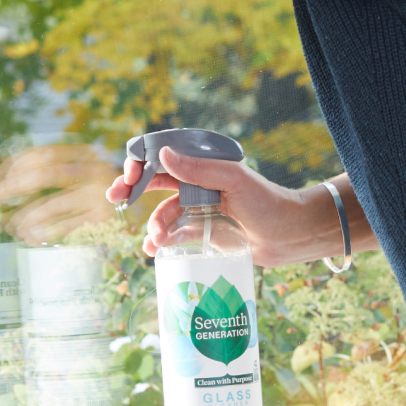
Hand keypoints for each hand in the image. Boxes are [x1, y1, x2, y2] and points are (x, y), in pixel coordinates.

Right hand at [109, 149, 369, 266]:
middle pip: (155, 183)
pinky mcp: (203, 233)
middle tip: (115, 197)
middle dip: (131, 189)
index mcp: (204, 165)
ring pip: (163, 213)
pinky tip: (155, 251)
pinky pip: (174, 235)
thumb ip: (199, 169)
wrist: (290, 236)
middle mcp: (198, 184)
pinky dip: (161, 242)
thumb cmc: (267, 203)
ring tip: (157, 240)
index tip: (131, 176)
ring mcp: (199, 209)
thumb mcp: (234, 181)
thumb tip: (161, 154)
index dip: (142, 162)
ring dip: (153, 224)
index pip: (164, 156)